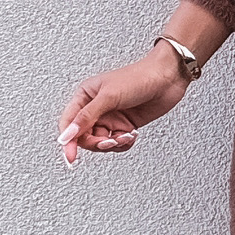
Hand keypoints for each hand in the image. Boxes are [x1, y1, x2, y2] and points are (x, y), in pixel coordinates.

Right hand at [56, 46, 190, 164]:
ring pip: (101, 142)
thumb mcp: (108, 97)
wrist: (167, 78)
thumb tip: (67, 134)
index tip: (71, 156)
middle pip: (84, 136)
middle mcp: (96, 108)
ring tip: (125, 136)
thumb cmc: (138, 77)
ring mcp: (111, 117)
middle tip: (108, 142)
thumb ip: (86, 117)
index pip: (68, 123)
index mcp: (85, 96)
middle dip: (96, 143)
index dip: (68, 141)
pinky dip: (123, 143)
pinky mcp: (124, 125)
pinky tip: (132, 135)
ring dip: (113, 144)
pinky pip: (117, 142)